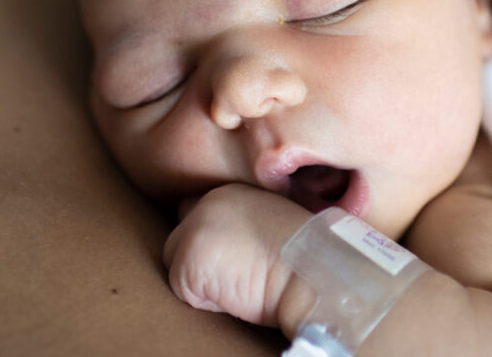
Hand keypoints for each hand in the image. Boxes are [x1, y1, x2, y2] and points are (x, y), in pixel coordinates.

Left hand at [163, 183, 310, 325]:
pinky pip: (184, 291)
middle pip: (182, 235)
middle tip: (237, 272)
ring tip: (243, 280)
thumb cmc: (308, 257)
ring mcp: (195, 226)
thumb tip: (230, 248)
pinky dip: (207, 300)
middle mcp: (210, 201)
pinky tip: (239, 292)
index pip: (201, 213)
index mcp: (234, 190)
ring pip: (177, 262)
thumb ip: (247, 223)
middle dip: (200, 256)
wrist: (315, 270)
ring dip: (203, 279)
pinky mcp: (188, 256)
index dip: (214, 239)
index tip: (235, 256)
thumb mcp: (275, 224)